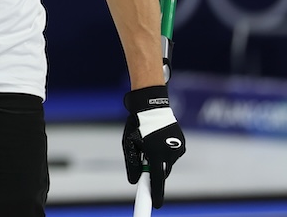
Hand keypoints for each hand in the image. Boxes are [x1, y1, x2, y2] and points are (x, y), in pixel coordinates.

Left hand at [122, 86, 185, 207]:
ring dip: (160, 160)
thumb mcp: (129, 145)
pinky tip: (159, 140)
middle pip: (163, 172)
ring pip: (168, 163)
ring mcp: (178, 149)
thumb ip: (132, 164)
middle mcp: (169, 153)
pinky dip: (166, 152)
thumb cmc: (137, 126)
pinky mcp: (182, 144)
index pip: (157, 180)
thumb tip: (133, 181)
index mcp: (155, 154)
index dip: (156, 194)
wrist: (152, 107)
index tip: (155, 205)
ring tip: (151, 144)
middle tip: (146, 161)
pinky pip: (172, 154)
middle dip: (155, 172)